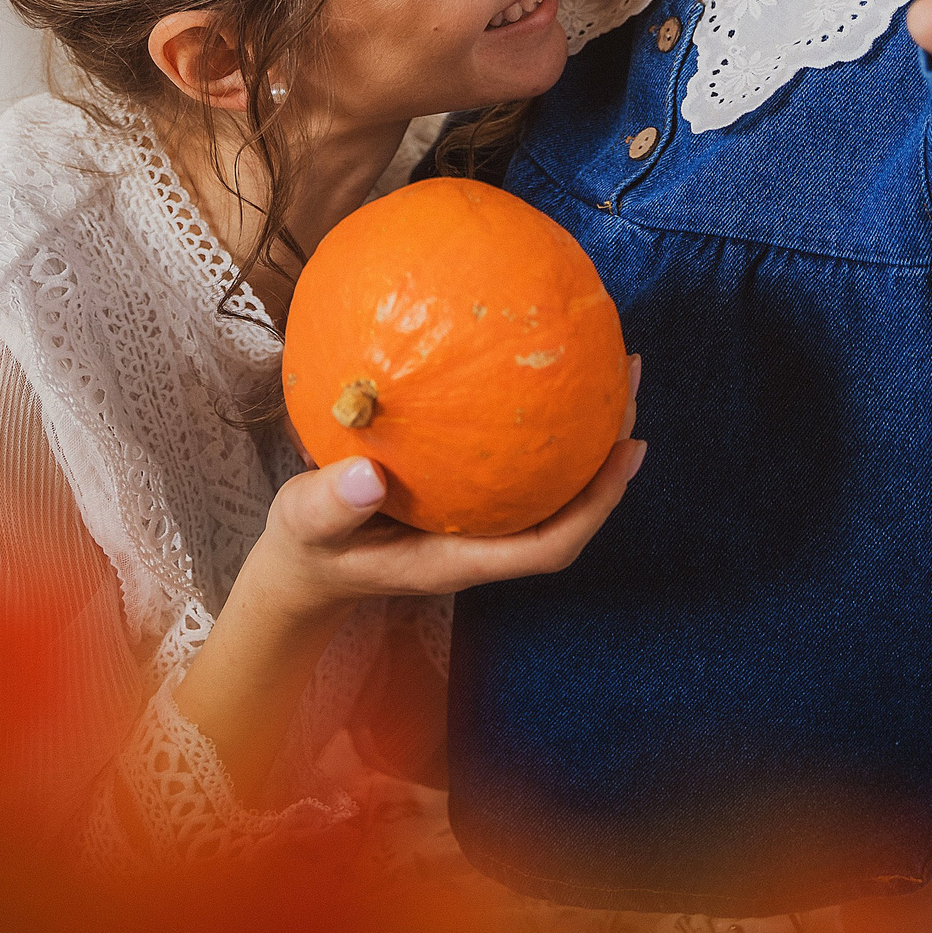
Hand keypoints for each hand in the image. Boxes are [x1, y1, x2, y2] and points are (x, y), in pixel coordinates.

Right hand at [250, 355, 645, 616]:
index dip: (597, 503)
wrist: (301, 566)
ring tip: (605, 366)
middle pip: (569, 509)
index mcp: (458, 560)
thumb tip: (368, 477)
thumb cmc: (308, 547)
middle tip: (628, 379)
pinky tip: (534, 372)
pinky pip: (517, 463)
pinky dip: (539, 424)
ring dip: (583, 433)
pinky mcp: (463, 499)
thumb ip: (331, 504)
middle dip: (607, 453)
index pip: (549, 546)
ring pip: (550, 484)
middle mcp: (481, 543)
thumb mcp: (307, 525)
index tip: (630, 449)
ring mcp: (476, 523)